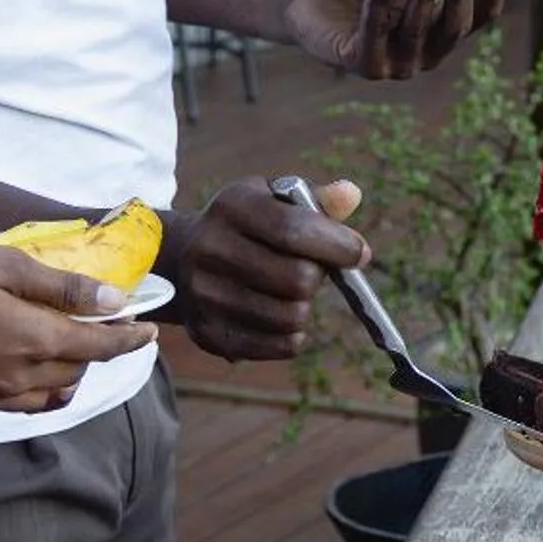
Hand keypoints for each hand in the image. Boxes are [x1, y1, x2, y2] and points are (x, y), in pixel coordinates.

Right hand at [0, 241, 156, 412]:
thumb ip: (59, 285)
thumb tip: (112, 300)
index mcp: (34, 340)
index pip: (101, 346)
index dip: (130, 339)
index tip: (150, 330)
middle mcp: (21, 377)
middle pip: (80, 370)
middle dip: (98, 348)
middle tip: (101, 322)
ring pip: (54, 392)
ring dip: (70, 370)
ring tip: (66, 343)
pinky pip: (23, 404)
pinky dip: (41, 388)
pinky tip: (29, 365)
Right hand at [163, 176, 365, 362]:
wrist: (182, 257)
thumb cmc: (248, 224)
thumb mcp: (274, 198)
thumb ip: (316, 200)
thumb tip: (351, 195)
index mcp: (232, 207)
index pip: (294, 231)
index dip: (337, 246)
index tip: (360, 253)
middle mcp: (210, 249)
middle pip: (297, 280)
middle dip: (318, 276)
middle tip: (312, 268)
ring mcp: (204, 295)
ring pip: (291, 317)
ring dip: (305, 306)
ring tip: (291, 290)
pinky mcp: (209, 333)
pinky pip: (279, 346)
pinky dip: (293, 334)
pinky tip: (281, 312)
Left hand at [284, 0, 517, 80]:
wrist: (311, 3)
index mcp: (443, 34)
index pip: (480, 18)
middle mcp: (426, 55)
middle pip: (453, 29)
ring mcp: (397, 65)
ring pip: (416, 31)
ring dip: (423, 0)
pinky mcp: (364, 64)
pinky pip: (374, 32)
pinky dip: (380, 4)